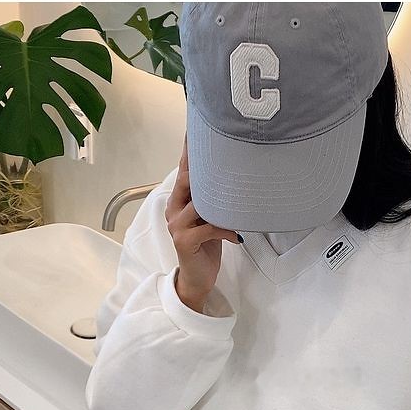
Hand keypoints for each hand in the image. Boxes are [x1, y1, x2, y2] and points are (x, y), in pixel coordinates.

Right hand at [165, 133, 241, 307]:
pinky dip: (226, 230)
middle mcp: (174, 210)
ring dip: (220, 202)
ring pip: (199, 203)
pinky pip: (210, 228)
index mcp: (179, 201)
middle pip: (187, 180)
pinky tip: (235, 236)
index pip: (184, 171)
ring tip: (236, 198)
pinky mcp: (186, 241)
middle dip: (201, 164)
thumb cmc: (206, 246)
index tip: (196, 131)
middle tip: (218, 145)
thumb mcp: (211, 219)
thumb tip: (236, 180)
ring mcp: (178, 225)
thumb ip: (214, 200)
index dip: (190, 151)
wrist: (197, 278)